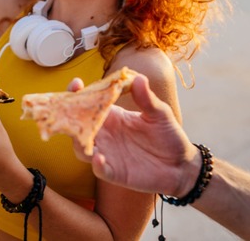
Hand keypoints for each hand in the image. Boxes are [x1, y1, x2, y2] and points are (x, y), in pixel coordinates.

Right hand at [74, 74, 199, 197]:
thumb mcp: (160, 113)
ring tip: (81, 135)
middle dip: (68, 116)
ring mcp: (107, 153)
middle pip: (77, 125)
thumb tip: (138, 78)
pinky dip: (97, 164)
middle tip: (68, 107)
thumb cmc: (168, 135)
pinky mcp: (115, 172)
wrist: (181, 165)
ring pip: (81, 148)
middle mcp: (104, 134)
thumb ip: (146, 98)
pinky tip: (99, 158)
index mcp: (112, 116)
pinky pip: (100, 169)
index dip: (77, 93)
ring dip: (78, 142)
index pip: (88, 103)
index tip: (76, 84)